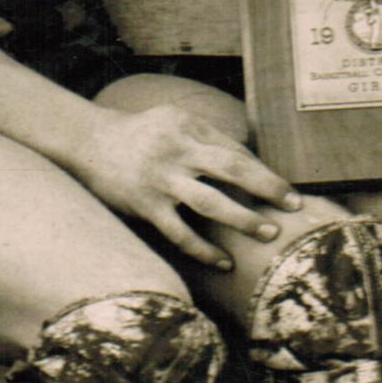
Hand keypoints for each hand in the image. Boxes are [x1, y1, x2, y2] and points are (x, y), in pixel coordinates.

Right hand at [72, 99, 292, 272]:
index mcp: (189, 128)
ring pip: (210, 203)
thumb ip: (208, 138)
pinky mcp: (145, 205)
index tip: (288, 193)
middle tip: (292, 206)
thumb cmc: (142, 133)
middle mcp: (177, 151)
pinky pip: (180, 233)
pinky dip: (204, 250)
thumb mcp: (174, 120)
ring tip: (268, 233)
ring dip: (242, 219)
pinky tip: (224, 262)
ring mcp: (161, 180)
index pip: (236, 151)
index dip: (264, 173)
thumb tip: (250, 162)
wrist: (89, 142)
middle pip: (232, 168)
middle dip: (266, 188)